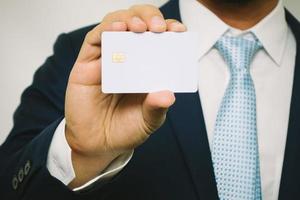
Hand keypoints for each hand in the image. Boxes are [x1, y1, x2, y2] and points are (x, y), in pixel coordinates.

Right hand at [65, 4, 186, 187]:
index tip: (178, 31)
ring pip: (116, 24)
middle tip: (158, 27)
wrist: (98, 145)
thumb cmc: (125, 130)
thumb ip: (157, 108)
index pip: (159, 39)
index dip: (169, 29)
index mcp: (147, 68)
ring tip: (139, 26)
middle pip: (138, 23)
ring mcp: (107, 59)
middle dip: (149, 17)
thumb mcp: (148, 121)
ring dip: (129, 19)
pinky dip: (106, 29)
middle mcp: (128, 58)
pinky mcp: (87, 64)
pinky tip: (117, 29)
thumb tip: (167, 94)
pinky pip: (94, 39)